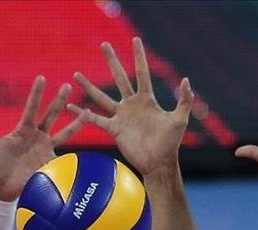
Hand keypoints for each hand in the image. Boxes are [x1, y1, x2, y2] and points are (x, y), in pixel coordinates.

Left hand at [0, 76, 85, 201]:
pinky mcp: (49, 163)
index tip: (42, 77)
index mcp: (23, 130)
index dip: (36, 93)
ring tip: (87, 111)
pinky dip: (75, 153)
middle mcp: (36, 137)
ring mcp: (45, 149)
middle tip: (68, 84)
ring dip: (75, 123)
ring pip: (64, 133)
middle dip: (59, 100)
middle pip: (51, 115)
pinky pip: (65, 157)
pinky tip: (87, 147)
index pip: (31, 108)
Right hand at [68, 37, 193, 175]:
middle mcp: (131, 104)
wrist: (158, 163)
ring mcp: (121, 116)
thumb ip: (184, 100)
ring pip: (102, 97)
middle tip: (104, 44)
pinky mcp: (114, 130)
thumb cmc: (170, 143)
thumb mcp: (179, 120)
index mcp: (147, 100)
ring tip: (76, 75)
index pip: (142, 72)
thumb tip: (185, 80)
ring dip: (89, 86)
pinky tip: (72, 107)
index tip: (135, 40)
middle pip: (119, 77)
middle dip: (112, 61)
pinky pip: (96, 120)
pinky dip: (83, 114)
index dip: (139, 56)